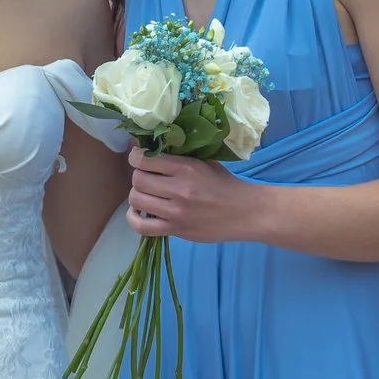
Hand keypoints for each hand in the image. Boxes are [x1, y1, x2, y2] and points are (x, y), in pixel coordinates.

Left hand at [125, 147, 258, 243]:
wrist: (244, 212)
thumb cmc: (224, 184)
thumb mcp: (204, 162)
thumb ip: (179, 157)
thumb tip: (153, 149)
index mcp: (186, 168)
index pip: (144, 159)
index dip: (136, 157)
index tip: (139, 158)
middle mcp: (179, 189)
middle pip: (137, 180)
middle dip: (138, 176)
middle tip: (146, 176)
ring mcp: (176, 212)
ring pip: (136, 200)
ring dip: (137, 195)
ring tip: (146, 193)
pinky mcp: (175, 229)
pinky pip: (141, 226)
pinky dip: (133, 218)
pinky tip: (138, 211)